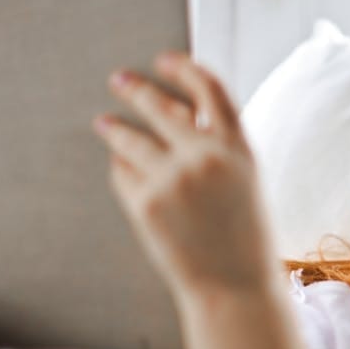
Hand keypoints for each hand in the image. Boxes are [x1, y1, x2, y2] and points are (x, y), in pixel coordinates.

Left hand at [92, 52, 276, 299]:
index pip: (209, 88)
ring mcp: (173, 179)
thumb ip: (219, 147)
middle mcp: (205, 156)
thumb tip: (179, 112)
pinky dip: (123, 170)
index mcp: (238, 148)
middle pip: (161, 105)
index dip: (185, 68)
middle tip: (119, 80)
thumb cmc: (244, 237)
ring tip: (104, 122)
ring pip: (132, 138)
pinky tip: (124, 171)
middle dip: (136, 89)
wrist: (235, 288)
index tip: (165, 60)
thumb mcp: (245, 181)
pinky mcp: (146, 204)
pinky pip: (124, 174)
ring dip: (115, 127)